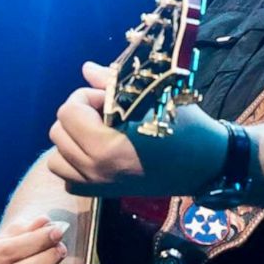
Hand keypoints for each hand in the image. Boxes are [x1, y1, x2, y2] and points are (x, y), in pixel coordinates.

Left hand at [48, 61, 229, 197]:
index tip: (111, 98)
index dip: (87, 97)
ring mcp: (98, 185)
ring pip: (56, 156)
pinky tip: (95, 153)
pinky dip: (74, 164)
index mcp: (107, 147)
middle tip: (107, 112)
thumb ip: (113, 83)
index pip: (69, 111)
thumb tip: (86, 69)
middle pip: (58, 131)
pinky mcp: (102, 195)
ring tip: (97, 132)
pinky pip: (68, 178)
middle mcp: (97, 171)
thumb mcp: (153, 98)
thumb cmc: (184, 127)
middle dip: (79, 115)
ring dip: (72, 139)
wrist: (207, 164)